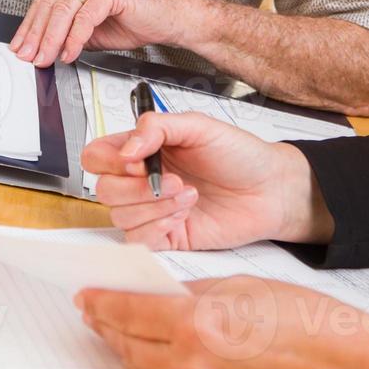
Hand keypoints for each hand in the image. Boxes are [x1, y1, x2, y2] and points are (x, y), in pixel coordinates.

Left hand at [9, 0, 176, 66]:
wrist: (165, 19)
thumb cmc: (131, 20)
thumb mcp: (88, 32)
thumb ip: (65, 35)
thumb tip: (41, 49)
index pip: (43, 2)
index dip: (28, 28)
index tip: (19, 48)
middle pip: (50, 6)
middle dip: (36, 36)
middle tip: (29, 57)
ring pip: (64, 11)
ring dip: (51, 39)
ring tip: (46, 58)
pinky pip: (85, 17)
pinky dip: (74, 39)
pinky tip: (69, 53)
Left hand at [75, 276, 368, 368]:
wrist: (340, 360)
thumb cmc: (301, 318)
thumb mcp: (240, 286)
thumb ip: (193, 291)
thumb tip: (161, 293)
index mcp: (196, 324)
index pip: (129, 312)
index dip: (102, 303)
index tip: (86, 296)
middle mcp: (192, 363)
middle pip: (129, 346)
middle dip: (106, 327)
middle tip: (92, 311)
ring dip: (125, 348)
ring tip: (113, 331)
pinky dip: (152, 368)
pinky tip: (150, 355)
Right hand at [81, 111, 331, 250]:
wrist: (271, 190)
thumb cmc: (239, 155)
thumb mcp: (199, 126)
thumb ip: (157, 128)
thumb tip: (125, 149)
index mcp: (143, 149)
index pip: (97, 156)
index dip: (108, 161)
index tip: (137, 162)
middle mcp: (142, 180)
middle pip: (104, 190)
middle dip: (137, 189)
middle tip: (174, 181)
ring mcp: (151, 210)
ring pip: (120, 217)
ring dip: (154, 208)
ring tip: (188, 197)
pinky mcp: (166, 237)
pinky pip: (138, 242)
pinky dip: (156, 230)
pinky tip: (182, 218)